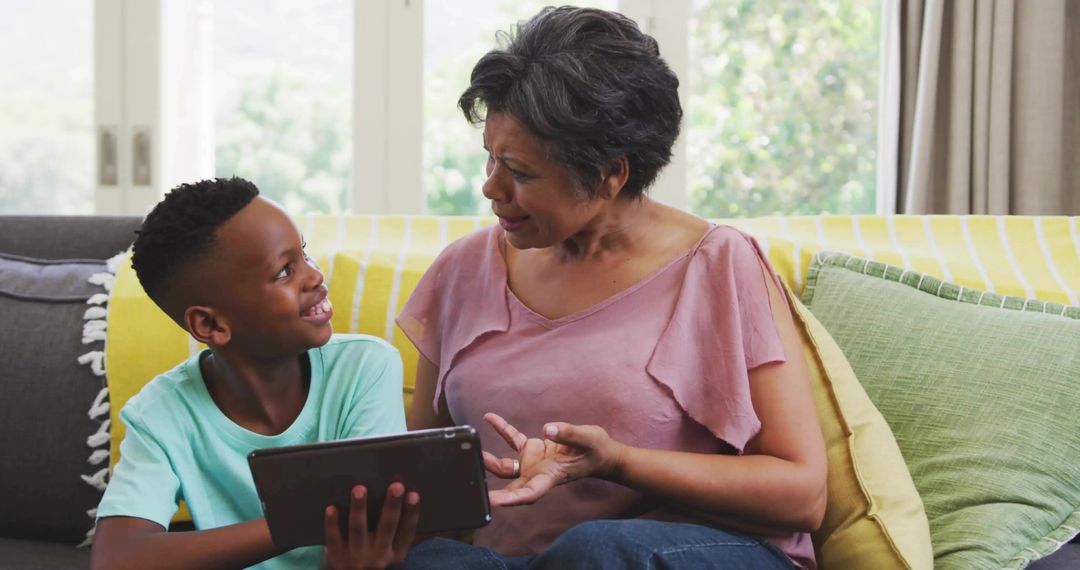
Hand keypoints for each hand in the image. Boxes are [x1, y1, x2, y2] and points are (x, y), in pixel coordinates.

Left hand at [323, 483, 419, 569]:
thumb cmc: (375, 562)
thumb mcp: (393, 555)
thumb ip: (405, 536)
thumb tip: (425, 507)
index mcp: (396, 555)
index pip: (407, 532)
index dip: (411, 513)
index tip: (414, 494)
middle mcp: (378, 558)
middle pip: (386, 528)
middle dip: (391, 506)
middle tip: (396, 485)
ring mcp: (356, 558)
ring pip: (358, 529)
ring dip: (359, 508)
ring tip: (359, 488)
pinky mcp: (335, 558)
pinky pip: (333, 539)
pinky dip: (332, 523)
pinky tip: (332, 507)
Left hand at [481, 412, 624, 506]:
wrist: (600, 451)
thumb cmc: (597, 450)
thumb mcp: (587, 439)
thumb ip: (568, 434)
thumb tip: (547, 429)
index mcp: (552, 476)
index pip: (530, 492)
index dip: (512, 499)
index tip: (495, 502)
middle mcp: (539, 473)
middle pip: (512, 486)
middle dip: (492, 491)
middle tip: (472, 492)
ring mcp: (534, 462)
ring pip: (507, 466)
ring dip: (489, 461)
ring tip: (472, 452)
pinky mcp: (533, 448)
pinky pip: (513, 440)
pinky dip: (501, 430)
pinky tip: (489, 418)